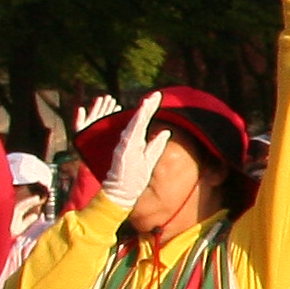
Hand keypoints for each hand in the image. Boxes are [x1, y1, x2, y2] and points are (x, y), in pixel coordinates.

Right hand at [98, 97, 167, 212]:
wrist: (122, 193)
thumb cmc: (134, 178)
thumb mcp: (150, 159)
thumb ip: (157, 145)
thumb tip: (166, 131)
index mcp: (135, 142)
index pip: (143, 122)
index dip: (150, 110)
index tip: (158, 97)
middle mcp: (129, 141)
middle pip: (139, 120)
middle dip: (147, 107)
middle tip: (156, 94)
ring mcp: (125, 145)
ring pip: (134, 125)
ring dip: (142, 113)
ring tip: (150, 101)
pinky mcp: (123, 151)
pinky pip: (130, 135)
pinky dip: (135, 125)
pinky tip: (141, 115)